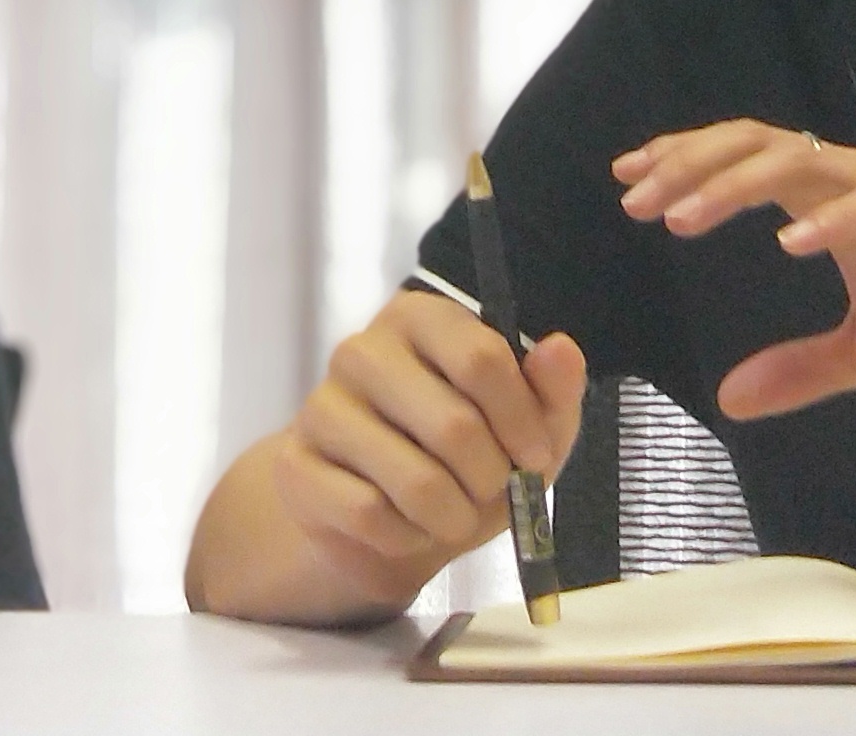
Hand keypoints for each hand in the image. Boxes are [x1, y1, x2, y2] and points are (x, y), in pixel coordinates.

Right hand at [268, 289, 587, 591]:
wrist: (391, 522)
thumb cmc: (466, 461)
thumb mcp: (527, 427)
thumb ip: (552, 388)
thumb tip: (560, 349)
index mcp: (420, 319)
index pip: (481, 358)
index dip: (521, 420)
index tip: (536, 458)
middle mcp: (362, 350)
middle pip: (455, 426)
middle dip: (491, 480)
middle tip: (491, 492)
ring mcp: (320, 406)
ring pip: (415, 481)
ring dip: (453, 517)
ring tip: (453, 514)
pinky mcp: (295, 466)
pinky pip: (370, 516)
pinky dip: (406, 537)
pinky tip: (407, 527)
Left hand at [614, 121, 855, 418]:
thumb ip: (799, 370)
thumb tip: (729, 400)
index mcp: (827, 199)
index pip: (740, 161)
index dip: (682, 165)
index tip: (627, 184)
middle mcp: (848, 178)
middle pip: (751, 146)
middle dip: (686, 167)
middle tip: (634, 199)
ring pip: (796, 161)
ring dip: (733, 185)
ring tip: (683, 218)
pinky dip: (828, 218)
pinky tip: (790, 243)